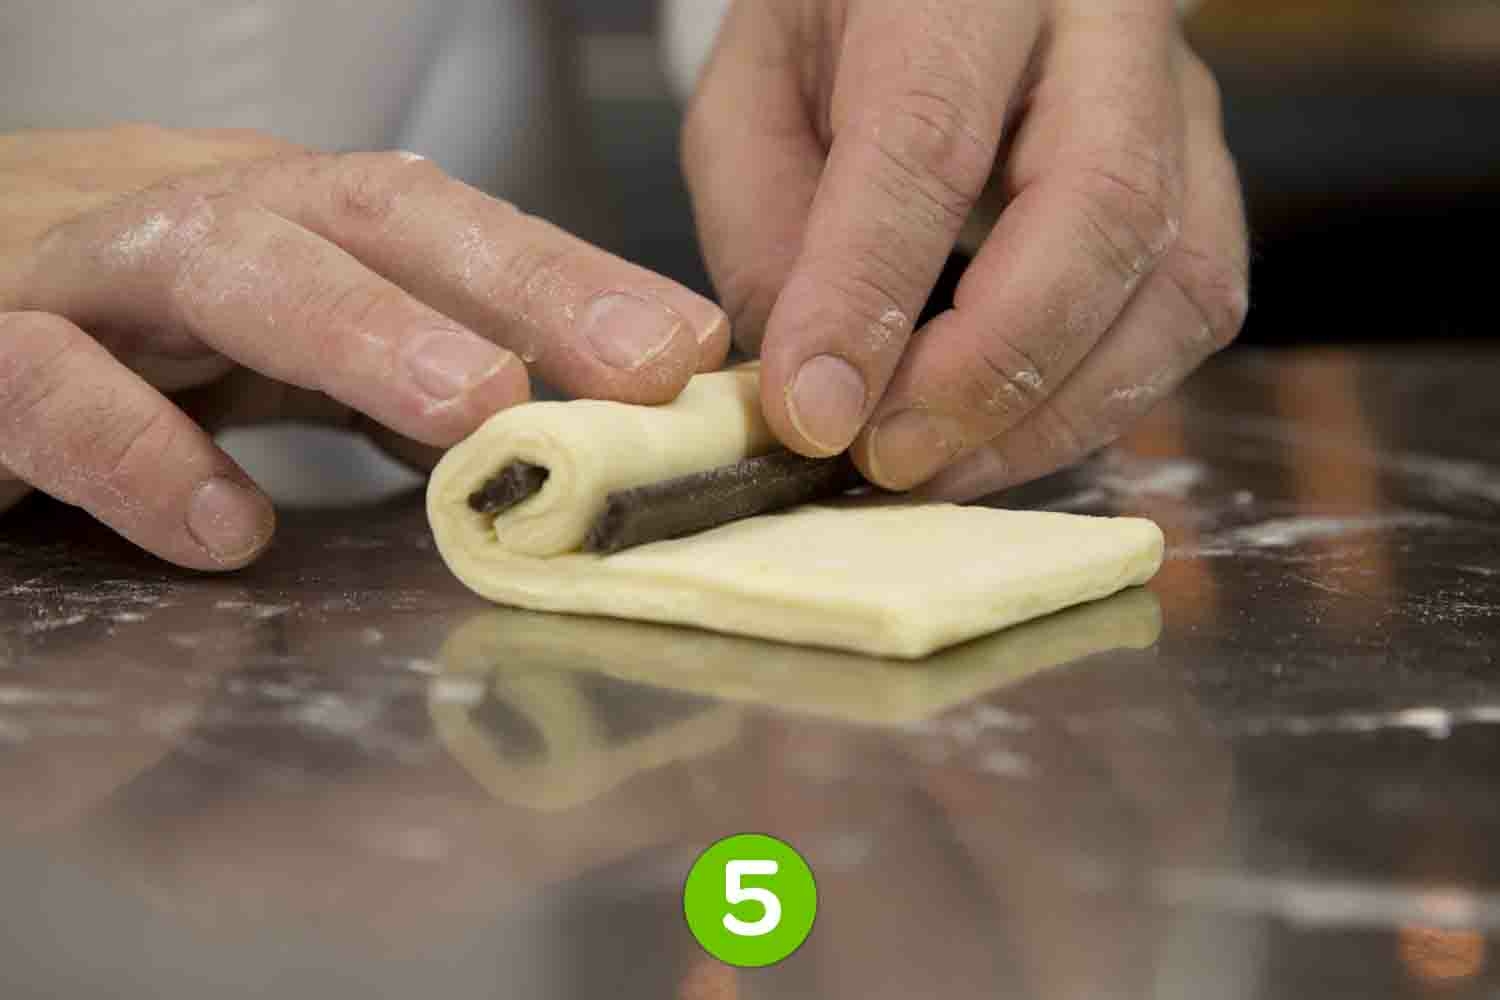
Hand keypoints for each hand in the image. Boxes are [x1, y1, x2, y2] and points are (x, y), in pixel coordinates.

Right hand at [0, 126, 728, 568]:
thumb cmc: (123, 324)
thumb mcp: (285, 339)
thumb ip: (401, 378)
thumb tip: (562, 428)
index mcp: (298, 220)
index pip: (455, 225)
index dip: (576, 277)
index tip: (693, 348)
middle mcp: (211, 220)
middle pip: (376, 216)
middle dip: (521, 284)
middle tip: (642, 366)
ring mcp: (91, 274)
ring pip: (225, 266)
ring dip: (363, 331)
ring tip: (477, 407)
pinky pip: (47, 385)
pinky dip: (136, 448)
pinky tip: (224, 527)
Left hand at [682, 0, 1247, 494]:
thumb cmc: (843, 29)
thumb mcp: (754, 93)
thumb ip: (762, 223)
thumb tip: (819, 389)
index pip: (927, 137)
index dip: (868, 293)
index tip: (813, 412)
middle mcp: (1105, 25)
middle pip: (1102, 208)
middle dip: (989, 368)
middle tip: (889, 458)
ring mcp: (1182, 102)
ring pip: (1177, 283)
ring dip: (1052, 413)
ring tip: (936, 468)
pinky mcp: (1210, 182)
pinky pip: (1190, 314)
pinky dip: (1094, 404)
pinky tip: (1001, 437)